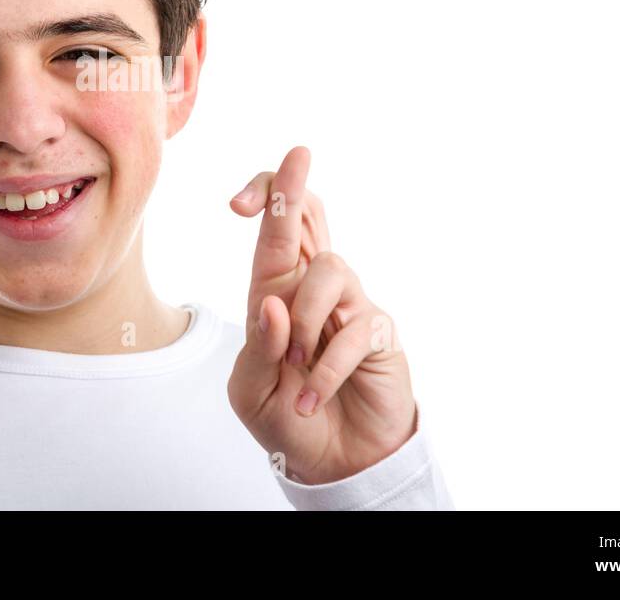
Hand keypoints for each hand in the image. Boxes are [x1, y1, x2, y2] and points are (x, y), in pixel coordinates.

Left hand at [226, 146, 418, 484]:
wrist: (334, 462)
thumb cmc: (286, 415)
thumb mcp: (252, 388)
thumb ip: (260, 347)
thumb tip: (275, 304)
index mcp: (274, 291)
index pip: (273, 230)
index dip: (266, 196)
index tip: (241, 198)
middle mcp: (312, 288)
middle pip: (309, 217)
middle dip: (294, 187)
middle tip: (298, 156)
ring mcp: (349, 304)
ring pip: (328, 270)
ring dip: (304, 320)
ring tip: (294, 368)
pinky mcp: (378, 332)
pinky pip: (353, 329)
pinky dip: (324, 369)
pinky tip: (311, 397)